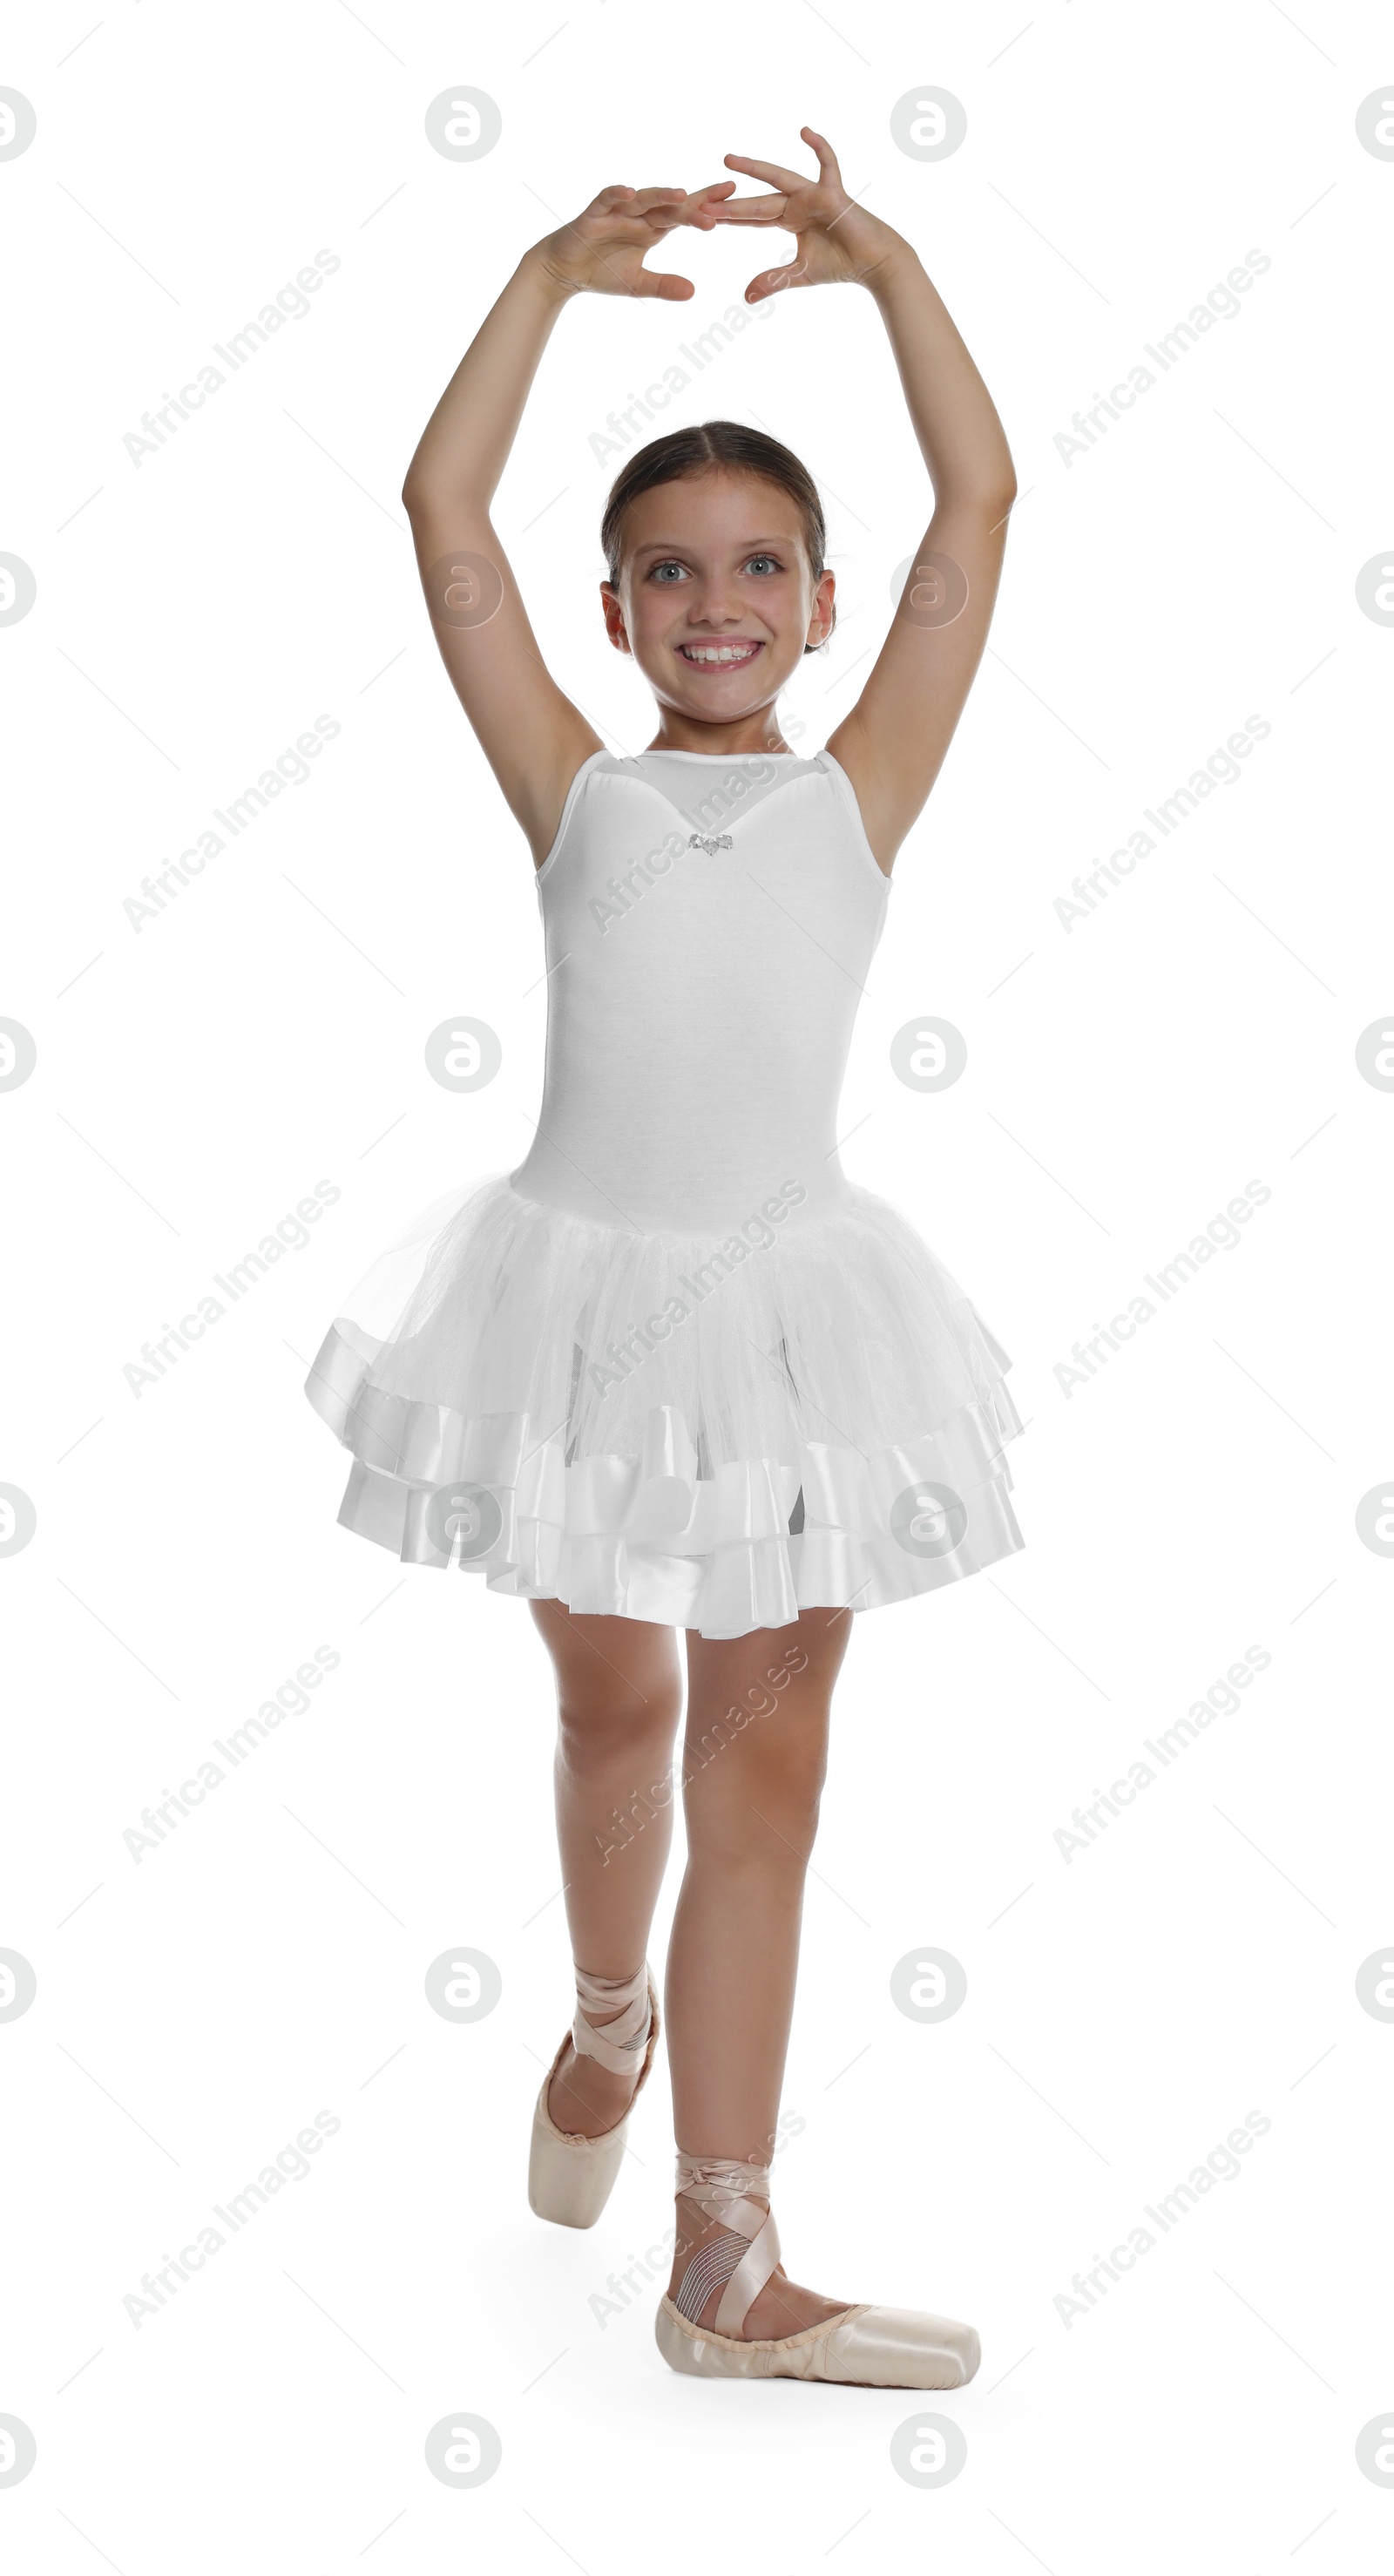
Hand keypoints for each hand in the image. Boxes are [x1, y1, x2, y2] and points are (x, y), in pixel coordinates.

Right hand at [536, 181, 736, 300]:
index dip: (707, 205)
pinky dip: (616, 196)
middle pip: (671, 205)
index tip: (733, 197)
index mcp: (653, 228)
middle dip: (695, 201)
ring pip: (644, 198)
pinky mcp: (594, 214)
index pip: (685, 213)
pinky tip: (629, 193)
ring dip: (662, 195)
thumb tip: (693, 292)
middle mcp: (639, 215)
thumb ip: (664, 286)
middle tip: (723, 199)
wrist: (565, 271)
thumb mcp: (638, 284)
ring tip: (682, 195)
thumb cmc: (602, 272)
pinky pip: (606, 200)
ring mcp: (617, 212)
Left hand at [697, 127, 905, 299]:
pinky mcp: (834, 192)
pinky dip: (819, 147)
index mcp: (790, 219)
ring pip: (779, 179)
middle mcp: (798, 203)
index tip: (704, 215)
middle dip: (732, 200)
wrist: (873, 264)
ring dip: (754, 169)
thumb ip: (772, 281)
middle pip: (758, 200)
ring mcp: (815, 194)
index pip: (753, 216)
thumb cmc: (841, 265)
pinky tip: (804, 130)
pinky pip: (827, 164)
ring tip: (728, 159)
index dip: (731, 216)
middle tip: (702, 194)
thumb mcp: (798, 275)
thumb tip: (745, 298)